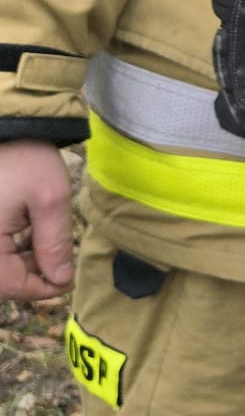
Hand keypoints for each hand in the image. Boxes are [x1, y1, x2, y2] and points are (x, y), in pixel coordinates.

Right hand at [0, 139, 75, 300]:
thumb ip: (54, 242)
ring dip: (23, 261)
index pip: (10, 285)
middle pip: (2, 277)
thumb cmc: (24, 158)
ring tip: (48, 243)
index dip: (42, 288)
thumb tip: (60, 279)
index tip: (67, 280)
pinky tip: (30, 234)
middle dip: (33, 273)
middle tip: (61, 261)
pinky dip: (11, 248)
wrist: (5, 127)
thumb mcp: (50, 199)